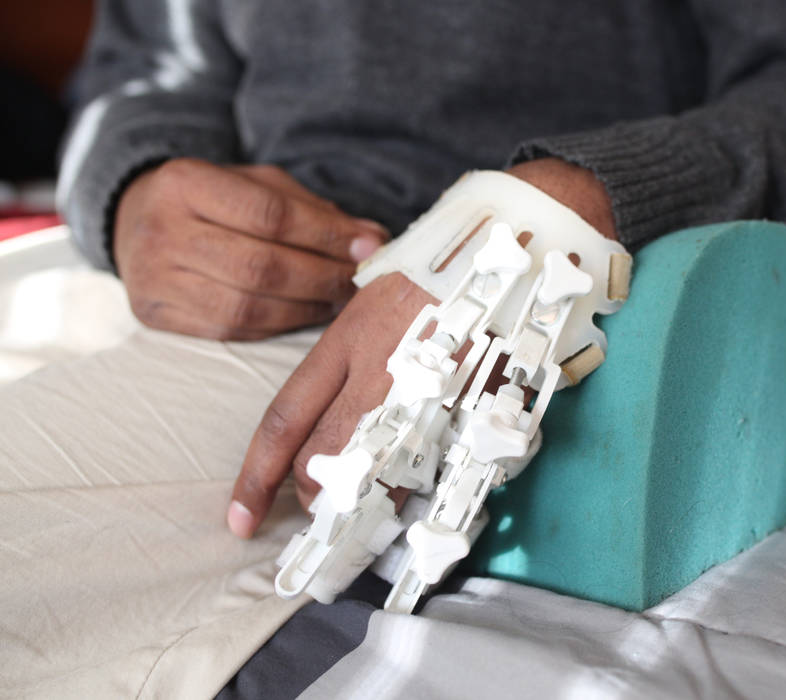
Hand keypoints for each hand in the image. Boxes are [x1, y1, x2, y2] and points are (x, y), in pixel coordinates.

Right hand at [113, 158, 389, 339]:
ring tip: (339, 301)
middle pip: (260, 266)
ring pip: (247, 306)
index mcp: (184, 182)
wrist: (135, 219)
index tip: (368, 247)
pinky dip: (278, 325)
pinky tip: (305, 314)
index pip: (269, 215)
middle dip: (323, 277)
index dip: (326, 235)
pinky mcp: (154, 314)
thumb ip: (313, 210)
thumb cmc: (212, 200)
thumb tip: (374, 239)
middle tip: (359, 282)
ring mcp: (153, 277)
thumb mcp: (256, 185)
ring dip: (306, 308)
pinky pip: (232, 329)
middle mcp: (160, 230)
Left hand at [227, 158, 615, 536]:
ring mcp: (427, 396)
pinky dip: (413, 488)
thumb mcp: (375, 301)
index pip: (286, 419)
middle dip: (314, 493)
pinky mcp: (468, 409)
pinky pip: (430, 469)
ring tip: (365, 504)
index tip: (239, 517)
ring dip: (363, 499)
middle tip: (322, 501)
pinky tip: (413, 487)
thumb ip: (348, 354)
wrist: (515, 254)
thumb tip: (330, 413)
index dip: (257, 476)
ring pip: (375, 475)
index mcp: (349, 340)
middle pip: (323, 459)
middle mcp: (379, 373)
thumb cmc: (438, 277)